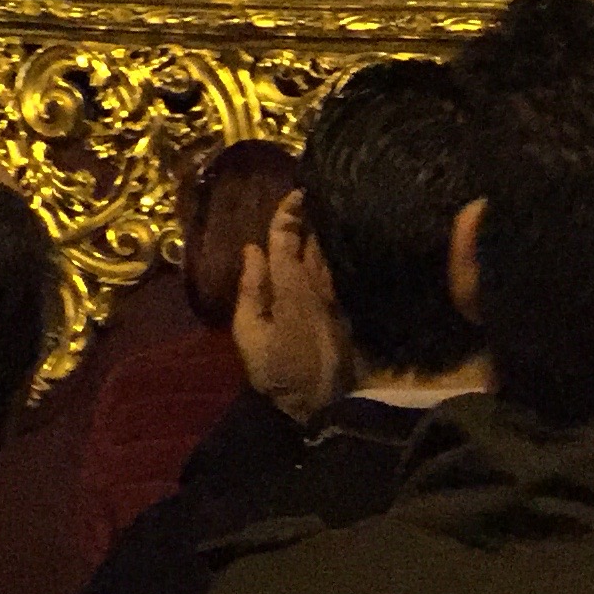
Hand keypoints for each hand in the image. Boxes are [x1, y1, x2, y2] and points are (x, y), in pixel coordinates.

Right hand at [232, 199, 352, 421]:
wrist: (324, 403)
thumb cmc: (279, 371)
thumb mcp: (249, 334)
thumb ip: (250, 290)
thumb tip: (252, 250)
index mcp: (290, 286)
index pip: (288, 240)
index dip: (288, 214)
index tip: (295, 190)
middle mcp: (316, 284)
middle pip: (314, 241)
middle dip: (310, 217)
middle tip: (309, 194)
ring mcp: (334, 298)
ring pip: (330, 255)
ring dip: (324, 233)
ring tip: (319, 215)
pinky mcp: (344, 311)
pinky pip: (338, 272)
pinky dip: (333, 255)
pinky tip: (331, 250)